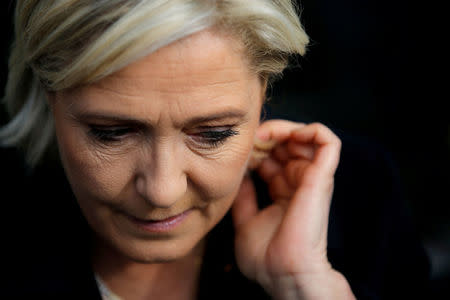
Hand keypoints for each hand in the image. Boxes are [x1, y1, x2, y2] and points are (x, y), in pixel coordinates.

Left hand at [232, 120, 354, 298]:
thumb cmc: (266, 257)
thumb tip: (239, 176)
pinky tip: (286, 135)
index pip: (273, 157)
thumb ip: (244, 197)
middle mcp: (298, 182)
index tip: (238, 151)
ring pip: (305, 136)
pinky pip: (328, 141)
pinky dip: (310, 129)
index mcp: (283, 191)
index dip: (256, 148)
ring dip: (283, 128)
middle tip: (249, 140)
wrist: (283, 274)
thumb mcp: (245, 221)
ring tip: (264, 136)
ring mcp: (311, 178)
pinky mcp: (321, 177)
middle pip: (286, 143)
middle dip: (266, 134)